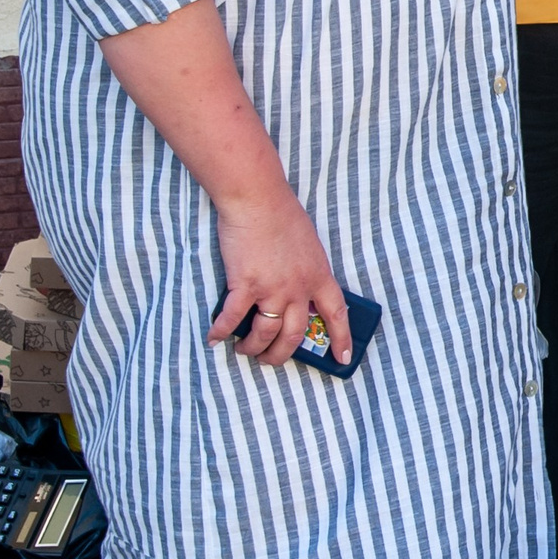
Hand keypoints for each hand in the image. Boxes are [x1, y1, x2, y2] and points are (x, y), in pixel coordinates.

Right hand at [207, 188, 349, 367]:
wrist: (258, 199)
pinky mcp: (245, 285)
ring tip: (244, 350)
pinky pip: (232, 318)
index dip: (340, 338)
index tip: (342, 358)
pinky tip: (214, 339)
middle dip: (281, 354)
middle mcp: (298, 288)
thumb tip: (300, 291)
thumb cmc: (282, 214)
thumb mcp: (309, 244)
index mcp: (318, 275)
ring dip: (253, 348)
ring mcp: (272, 288)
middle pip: (294, 334)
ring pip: (265, 333)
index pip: (336, 314)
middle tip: (270, 359)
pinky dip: (221, 331)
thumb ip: (307, 270)